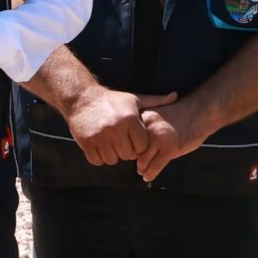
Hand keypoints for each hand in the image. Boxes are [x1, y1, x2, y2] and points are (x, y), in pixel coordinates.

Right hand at [63, 86, 178, 166]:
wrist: (82, 98)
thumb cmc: (112, 100)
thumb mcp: (134, 98)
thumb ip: (155, 101)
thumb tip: (176, 96)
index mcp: (129, 119)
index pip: (142, 146)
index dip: (139, 145)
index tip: (133, 139)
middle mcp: (115, 128)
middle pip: (128, 155)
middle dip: (126, 151)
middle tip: (121, 142)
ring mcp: (100, 137)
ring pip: (113, 160)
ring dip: (112, 155)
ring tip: (110, 143)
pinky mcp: (87, 143)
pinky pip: (97, 161)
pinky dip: (99, 157)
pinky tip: (100, 146)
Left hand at [135, 97, 213, 181]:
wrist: (200, 112)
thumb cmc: (181, 112)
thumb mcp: (158, 112)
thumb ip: (146, 125)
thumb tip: (137, 142)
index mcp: (144, 117)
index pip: (130, 136)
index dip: (131, 146)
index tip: (131, 152)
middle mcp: (148, 127)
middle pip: (135, 149)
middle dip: (136, 159)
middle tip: (137, 164)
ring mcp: (159, 139)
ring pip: (143, 160)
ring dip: (142, 168)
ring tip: (142, 171)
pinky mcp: (170, 149)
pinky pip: (155, 166)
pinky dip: (150, 174)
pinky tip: (149, 177)